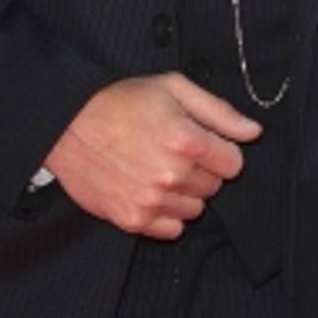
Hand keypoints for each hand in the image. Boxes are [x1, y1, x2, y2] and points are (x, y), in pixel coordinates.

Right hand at [44, 73, 260, 238]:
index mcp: (186, 140)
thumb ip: (218, 111)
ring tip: (155, 169)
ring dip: (182, 193)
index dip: (219, 150)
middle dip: (200, 170)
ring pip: (194, 209)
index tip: (199, 142)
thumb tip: (252, 132)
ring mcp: (151, 201)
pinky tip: (147, 190)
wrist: (64, 125)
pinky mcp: (132, 220)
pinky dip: (165, 214)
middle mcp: (171, 174)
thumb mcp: (171, 88)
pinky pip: (171, 229)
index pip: (234, 163)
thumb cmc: (117, 102)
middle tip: (170, 151)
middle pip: (214, 187)